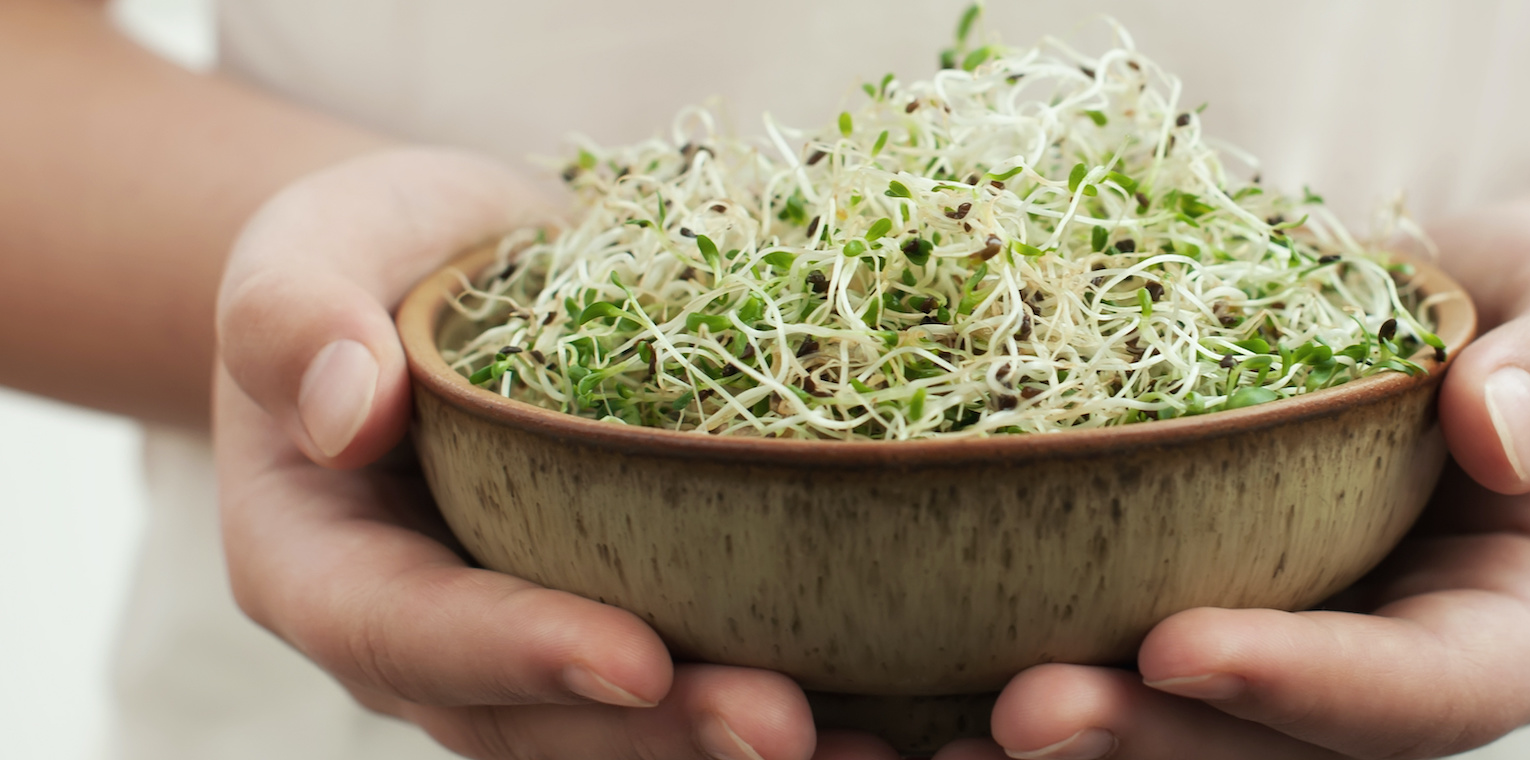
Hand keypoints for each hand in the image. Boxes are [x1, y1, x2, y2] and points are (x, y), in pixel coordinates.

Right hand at [214, 147, 888, 759]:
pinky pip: (690, 685)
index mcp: (324, 570)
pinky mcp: (626, 621)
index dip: (517, 655)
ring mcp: (530, 647)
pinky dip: (798, 703)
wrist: (460, 273)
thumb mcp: (310, 245)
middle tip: (784, 729)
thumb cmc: (377, 254)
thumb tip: (346, 409)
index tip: (633, 660)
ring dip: (735, 749)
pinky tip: (899, 710)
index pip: (406, 633)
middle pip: (534, 723)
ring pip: (622, 735)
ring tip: (873, 751)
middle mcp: (428, 644)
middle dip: (660, 738)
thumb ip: (294, 314)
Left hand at [953, 203, 1529, 759]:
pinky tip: (923, 695)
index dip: (1304, 684)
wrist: (1491, 338)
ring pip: (1197, 744)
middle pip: (1283, 754)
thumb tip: (1495, 428)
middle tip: (1021, 714)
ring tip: (942, 738)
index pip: (1423, 689)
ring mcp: (1312, 668)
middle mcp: (1409, 683)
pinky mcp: (1233, 627)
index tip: (1178, 645)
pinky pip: (1142, 683)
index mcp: (1525, 635)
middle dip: (1154, 743)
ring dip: (1082, 747)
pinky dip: (1027, 691)